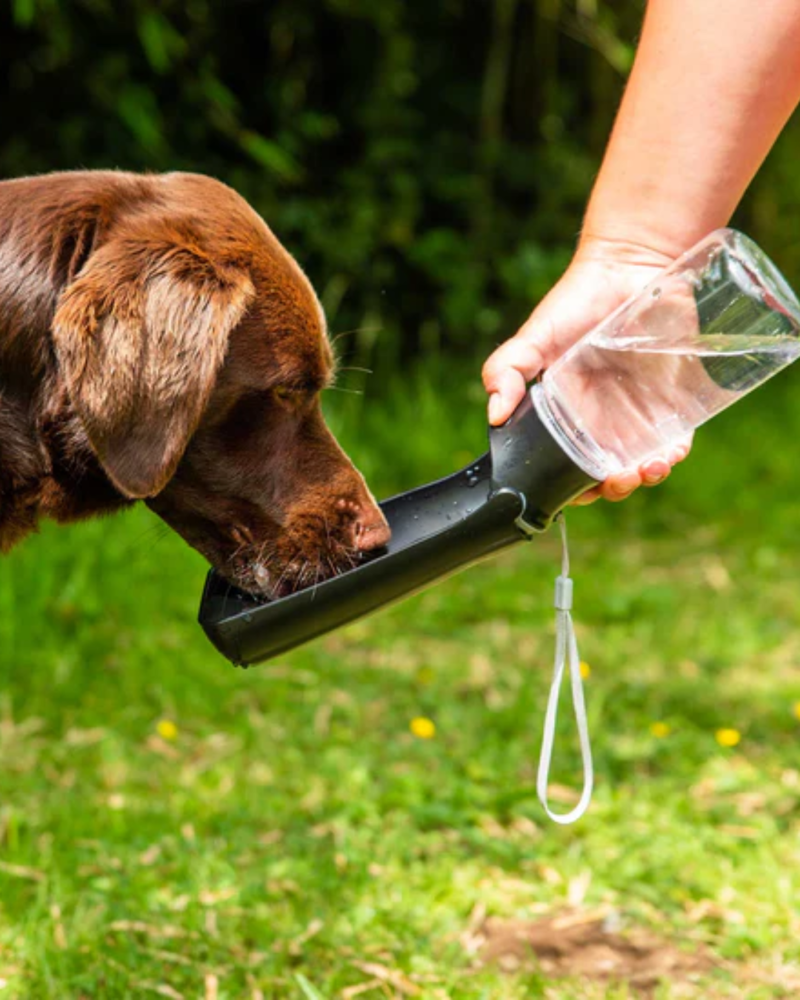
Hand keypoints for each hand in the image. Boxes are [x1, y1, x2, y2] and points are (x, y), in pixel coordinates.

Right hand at [482, 238, 691, 502]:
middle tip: (617, 479)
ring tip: (647, 469)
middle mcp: (599, 422)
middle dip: (612, 488)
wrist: (632, 267)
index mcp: (563, 418)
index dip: (570, 488)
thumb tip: (493, 415)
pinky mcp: (671, 402)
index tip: (579, 490)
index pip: (564, 467)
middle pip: (604, 474)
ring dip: (644, 478)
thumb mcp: (533, 337)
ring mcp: (636, 413)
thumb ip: (505, 370)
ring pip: (641, 464)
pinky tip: (670, 452)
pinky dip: (673, 454)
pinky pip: (674, 440)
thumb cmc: (576, 302)